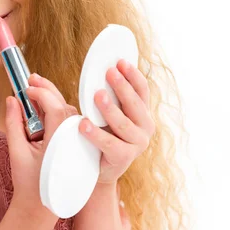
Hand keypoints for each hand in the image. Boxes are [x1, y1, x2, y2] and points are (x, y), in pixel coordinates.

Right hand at [4, 73, 77, 219]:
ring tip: (36, 91)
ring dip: (52, 99)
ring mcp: (76, 143)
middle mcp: (72, 139)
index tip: (25, 88)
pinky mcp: (76, 146)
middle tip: (31, 79)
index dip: (40, 93)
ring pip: (67, 112)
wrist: (41, 208)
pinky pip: (69, 122)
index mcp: (60, 140)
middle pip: (63, 105)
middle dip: (47, 90)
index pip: (54, 107)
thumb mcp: (17, 151)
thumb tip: (11, 100)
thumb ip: (13, 123)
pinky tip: (46, 107)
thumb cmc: (29, 182)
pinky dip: (58, 111)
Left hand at [77, 59, 154, 183]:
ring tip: (97, 95)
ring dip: (110, 109)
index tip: (121, 62)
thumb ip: (106, 92)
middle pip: (135, 104)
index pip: (142, 90)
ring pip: (123, 124)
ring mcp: (137, 143)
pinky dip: (96, 134)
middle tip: (109, 72)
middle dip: (122, 87)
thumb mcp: (107, 110)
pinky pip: (109, 143)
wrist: (97, 167)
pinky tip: (83, 124)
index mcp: (142, 112)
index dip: (133, 75)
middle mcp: (145, 127)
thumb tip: (98, 68)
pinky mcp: (124, 158)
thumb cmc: (102, 133)